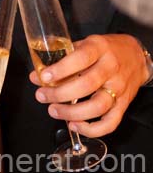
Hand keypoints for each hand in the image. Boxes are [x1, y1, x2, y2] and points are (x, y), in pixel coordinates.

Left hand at [30, 34, 146, 137]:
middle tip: (41, 96)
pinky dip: (92, 129)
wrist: (135, 56)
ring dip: (72, 113)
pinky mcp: (124, 104)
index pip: (80, 58)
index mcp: (99, 48)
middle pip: (86, 85)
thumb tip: (37, 75)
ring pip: (98, 106)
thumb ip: (63, 57)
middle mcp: (111, 68)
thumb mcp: (86, 43)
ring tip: (53, 111)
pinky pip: (110, 122)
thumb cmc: (105, 49)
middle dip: (60, 93)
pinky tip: (74, 125)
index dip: (61, 69)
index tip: (43, 77)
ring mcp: (119, 88)